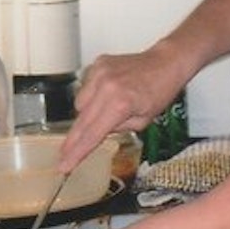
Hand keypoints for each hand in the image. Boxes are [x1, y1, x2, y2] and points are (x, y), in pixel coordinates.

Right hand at [59, 41, 189, 171]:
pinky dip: (92, 95)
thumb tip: (99, 131)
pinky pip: (85, 87)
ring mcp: (100, 73)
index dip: (76, 153)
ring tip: (106, 111)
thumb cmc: (160, 91)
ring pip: (79, 104)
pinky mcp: (98, 64)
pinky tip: (107, 94)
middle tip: (63, 156)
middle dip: (73, 141)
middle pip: (81, 121)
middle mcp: (106, 87)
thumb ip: (118, 129)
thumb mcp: (143, 120)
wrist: (166, 63)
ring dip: (87, 113)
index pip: (92, 135)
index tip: (64, 166)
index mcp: (120, 104)